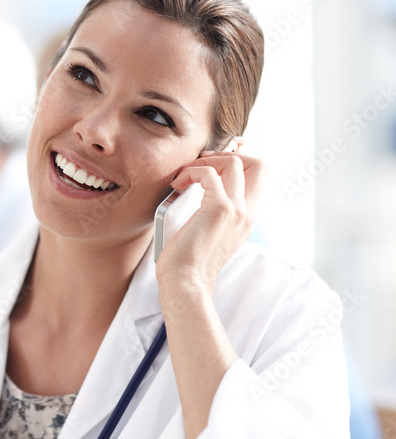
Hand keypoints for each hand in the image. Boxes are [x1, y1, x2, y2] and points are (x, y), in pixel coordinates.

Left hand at [155, 142, 265, 298]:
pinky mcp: (219, 210)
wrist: (186, 283)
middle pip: (260, 163)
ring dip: (206, 161)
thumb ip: (211, 211)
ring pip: (236, 162)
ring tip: (185, 175)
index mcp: (246, 217)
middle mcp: (247, 212)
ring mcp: (237, 210)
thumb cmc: (187, 261)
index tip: (210, 164)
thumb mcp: (207, 231)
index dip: (238, 160)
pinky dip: (191, 171)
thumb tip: (196, 188)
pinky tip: (178, 184)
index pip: (259, 176)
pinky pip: (209, 173)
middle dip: (229, 154)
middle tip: (201, 164)